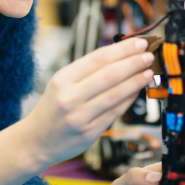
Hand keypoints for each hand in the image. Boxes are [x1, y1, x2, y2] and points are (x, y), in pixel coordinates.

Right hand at [19, 38, 154, 169]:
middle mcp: (70, 97)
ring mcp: (80, 117)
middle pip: (109, 75)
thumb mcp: (61, 83)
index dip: (122, 49)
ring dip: (136, 81)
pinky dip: (129, 99)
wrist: (35, 141)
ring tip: (149, 72)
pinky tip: (138, 90)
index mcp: (62, 79)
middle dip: (133, 63)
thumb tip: (120, 54)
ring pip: (116, 94)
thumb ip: (87, 71)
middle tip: (149, 55)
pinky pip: (115, 112)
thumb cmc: (52, 108)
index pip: (98, 59)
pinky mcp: (90, 133)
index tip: (139, 43)